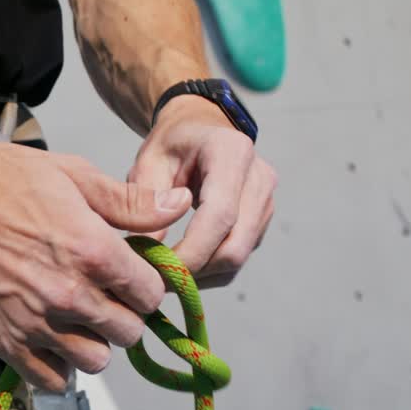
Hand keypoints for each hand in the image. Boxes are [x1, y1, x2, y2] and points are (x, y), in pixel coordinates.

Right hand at [0, 143, 192, 390]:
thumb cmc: (1, 180)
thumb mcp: (72, 175)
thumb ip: (129, 201)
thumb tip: (180, 204)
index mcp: (93, 251)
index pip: (151, 293)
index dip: (146, 283)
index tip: (131, 274)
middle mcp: (69, 294)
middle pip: (129, 331)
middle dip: (124, 313)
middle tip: (105, 295)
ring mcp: (36, 324)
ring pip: (96, 360)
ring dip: (94, 342)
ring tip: (78, 318)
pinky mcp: (6, 343)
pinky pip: (53, 379)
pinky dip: (59, 366)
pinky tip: (52, 338)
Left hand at [129, 96, 276, 286]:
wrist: (198, 132)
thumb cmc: (171, 146)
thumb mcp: (148, 163)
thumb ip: (144, 202)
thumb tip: (148, 253)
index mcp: (231, 153)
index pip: (220, 215)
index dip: (191, 252)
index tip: (157, 269)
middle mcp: (260, 177)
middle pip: (236, 245)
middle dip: (194, 269)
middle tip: (154, 277)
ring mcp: (266, 201)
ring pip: (238, 256)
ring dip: (200, 273)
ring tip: (163, 268)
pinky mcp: (262, 220)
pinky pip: (239, 257)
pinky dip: (209, 270)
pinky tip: (182, 262)